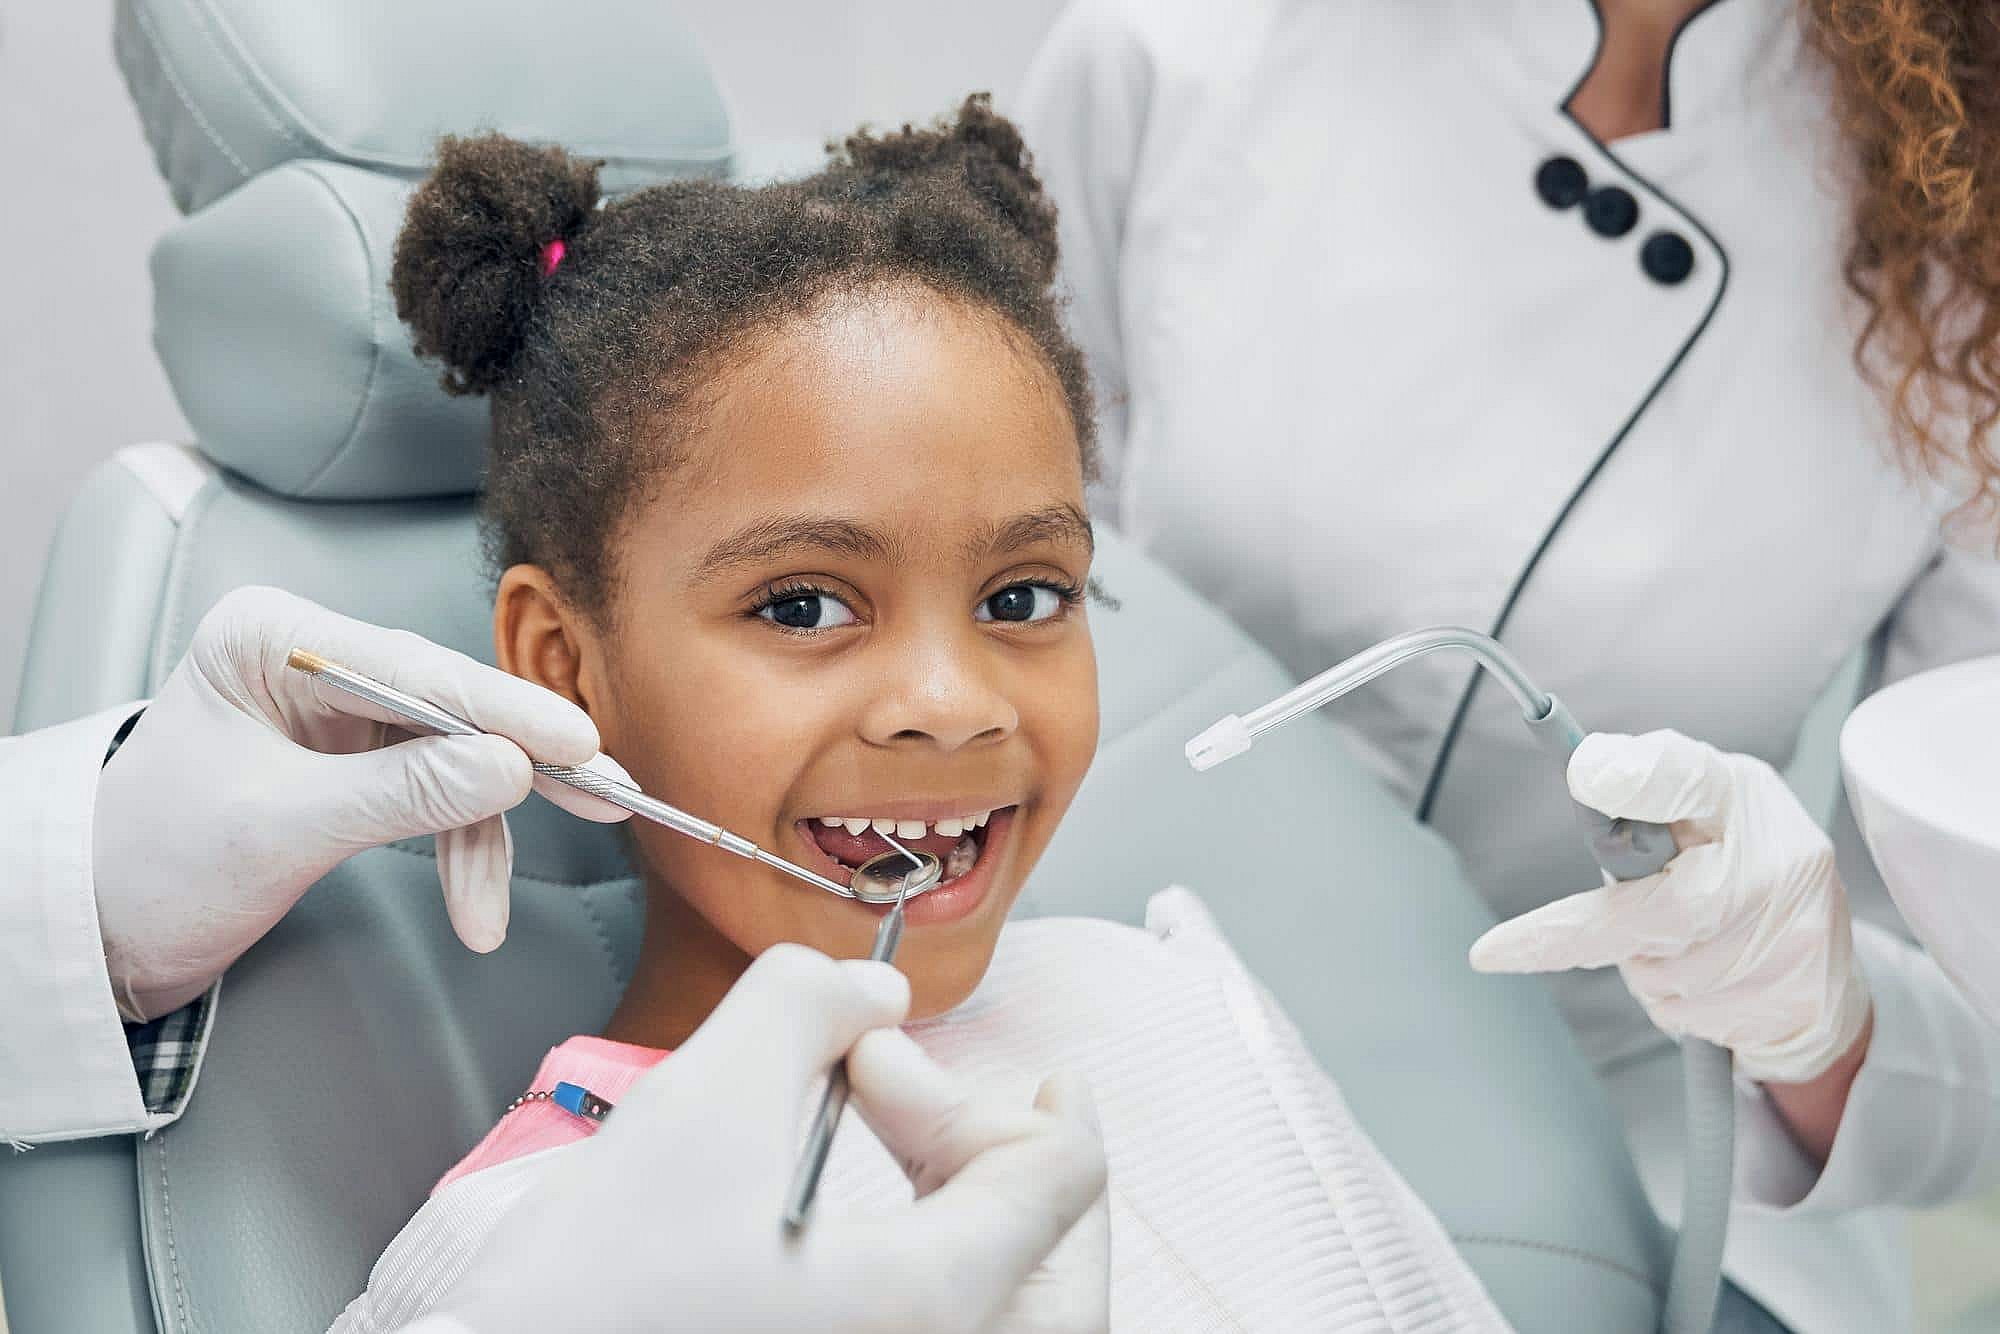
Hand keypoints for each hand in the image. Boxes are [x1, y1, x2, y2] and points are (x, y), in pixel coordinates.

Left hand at [93, 586, 628, 1018]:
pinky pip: (436, 794)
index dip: (506, 711)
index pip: (414, 668)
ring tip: (490, 912)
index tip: (578, 744)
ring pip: (453, 758)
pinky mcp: (353, 760)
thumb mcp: (281, 830)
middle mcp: (310, 658)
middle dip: (519, 767)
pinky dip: (461, 851)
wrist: (98, 933)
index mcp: (270, 637)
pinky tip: (473, 907)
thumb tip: (511, 769)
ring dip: (483, 838)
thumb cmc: (152, 868)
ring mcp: (336, 710)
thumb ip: (402, 795)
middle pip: (447, 706)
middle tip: (604, 794)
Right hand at [434, 945, 1108, 1333]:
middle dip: (991, 1142)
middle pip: (1047, 1247)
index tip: (946, 1057)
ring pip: (999, 1292)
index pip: (1062, 1178)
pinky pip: (931, 1319)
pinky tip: (840, 1206)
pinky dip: (924, 1253)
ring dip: (965, 1200)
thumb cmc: (590, 1290)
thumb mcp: (708, 1096)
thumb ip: (811, 1004)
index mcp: (934, 1299)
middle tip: (897, 1085)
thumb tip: (874, 996)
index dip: (1022, 1090)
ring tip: (876, 1133)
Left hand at [1470, 729, 1872, 1084]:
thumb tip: (1587, 770)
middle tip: (1495, 951)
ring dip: (1641, 965)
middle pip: (1652, 911)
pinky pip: (1681, 1013)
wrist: (1827, 967)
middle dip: (1571, 935)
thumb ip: (1645, 788)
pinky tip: (1706, 981)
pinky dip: (1671, 1003)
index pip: (1684, 777)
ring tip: (1675, 943)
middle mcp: (1780, 858)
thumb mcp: (1698, 804)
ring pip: (1656, 971)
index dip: (1635, 779)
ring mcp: (1795, 934)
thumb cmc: (1738, 867)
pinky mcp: (1793, 999)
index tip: (1585, 777)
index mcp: (1740, 795)